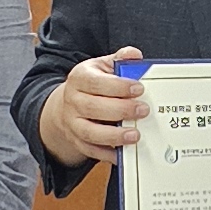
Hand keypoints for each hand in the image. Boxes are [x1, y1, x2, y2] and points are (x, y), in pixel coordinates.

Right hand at [39, 48, 149, 166]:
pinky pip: (90, 150)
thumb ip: (120, 59)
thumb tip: (134, 54)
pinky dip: (107, 154)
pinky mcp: (76, 140)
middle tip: (143, 110)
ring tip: (135, 134)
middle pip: (93, 108)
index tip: (139, 89)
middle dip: (121, 110)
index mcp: (79, 78)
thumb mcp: (102, 66)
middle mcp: (72, 101)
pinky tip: (122, 153)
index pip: (96, 82)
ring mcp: (72, 123)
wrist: (67, 104)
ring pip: (90, 132)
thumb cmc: (91, 83)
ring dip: (114, 136)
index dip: (118, 86)